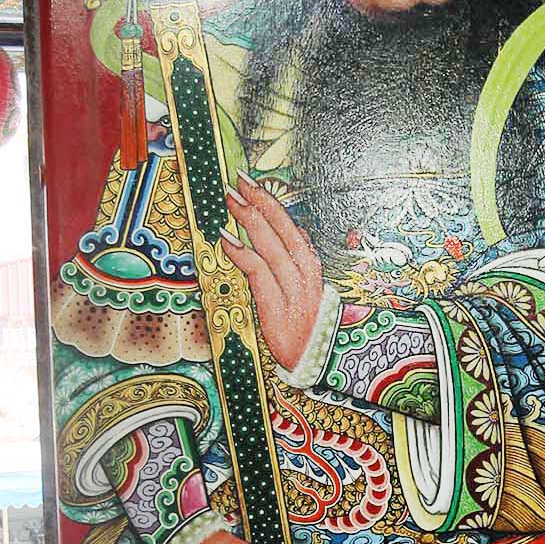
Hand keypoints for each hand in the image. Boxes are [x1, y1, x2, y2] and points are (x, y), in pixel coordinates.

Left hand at [220, 177, 323, 375]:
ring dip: (249, 220)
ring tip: (231, 200)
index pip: (291, 226)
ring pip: (270, 245)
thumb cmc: (309, 326)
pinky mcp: (277, 307)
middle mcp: (305, 273)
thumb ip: (298, 262)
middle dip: (258, 201)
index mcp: (312, 266)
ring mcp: (293, 290)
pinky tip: (227, 240)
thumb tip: (288, 233)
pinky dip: (243, 254)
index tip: (253, 184)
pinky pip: (258, 273)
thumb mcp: (309, 289)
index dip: (271, 202)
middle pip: (281, 228)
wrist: (316, 362)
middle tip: (237, 181)